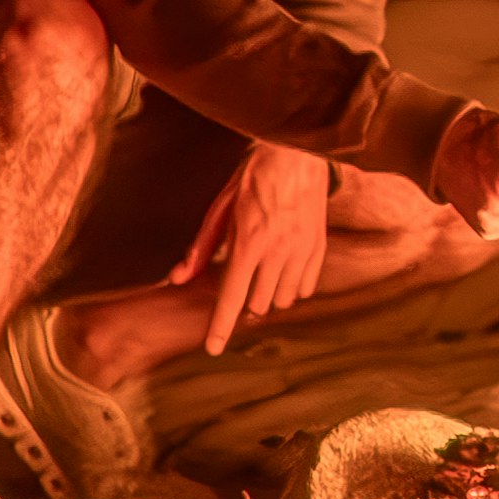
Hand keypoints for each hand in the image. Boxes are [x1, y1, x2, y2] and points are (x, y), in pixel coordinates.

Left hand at [175, 136, 333, 350]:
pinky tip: (285, 270)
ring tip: (264, 272)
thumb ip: (202, 247)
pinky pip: (307, 287)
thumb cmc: (254, 176)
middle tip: (243, 278)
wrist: (298, 151)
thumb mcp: (221, 207)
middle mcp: (278, 251)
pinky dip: (293, 287)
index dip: (220, 326)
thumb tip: (179, 277)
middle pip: (259, 303)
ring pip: (284, 299)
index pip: (231, 296)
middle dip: (247, 300)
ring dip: (270, 295)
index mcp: (249, 242)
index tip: (213, 347)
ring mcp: (302, 250)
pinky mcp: (319, 247)